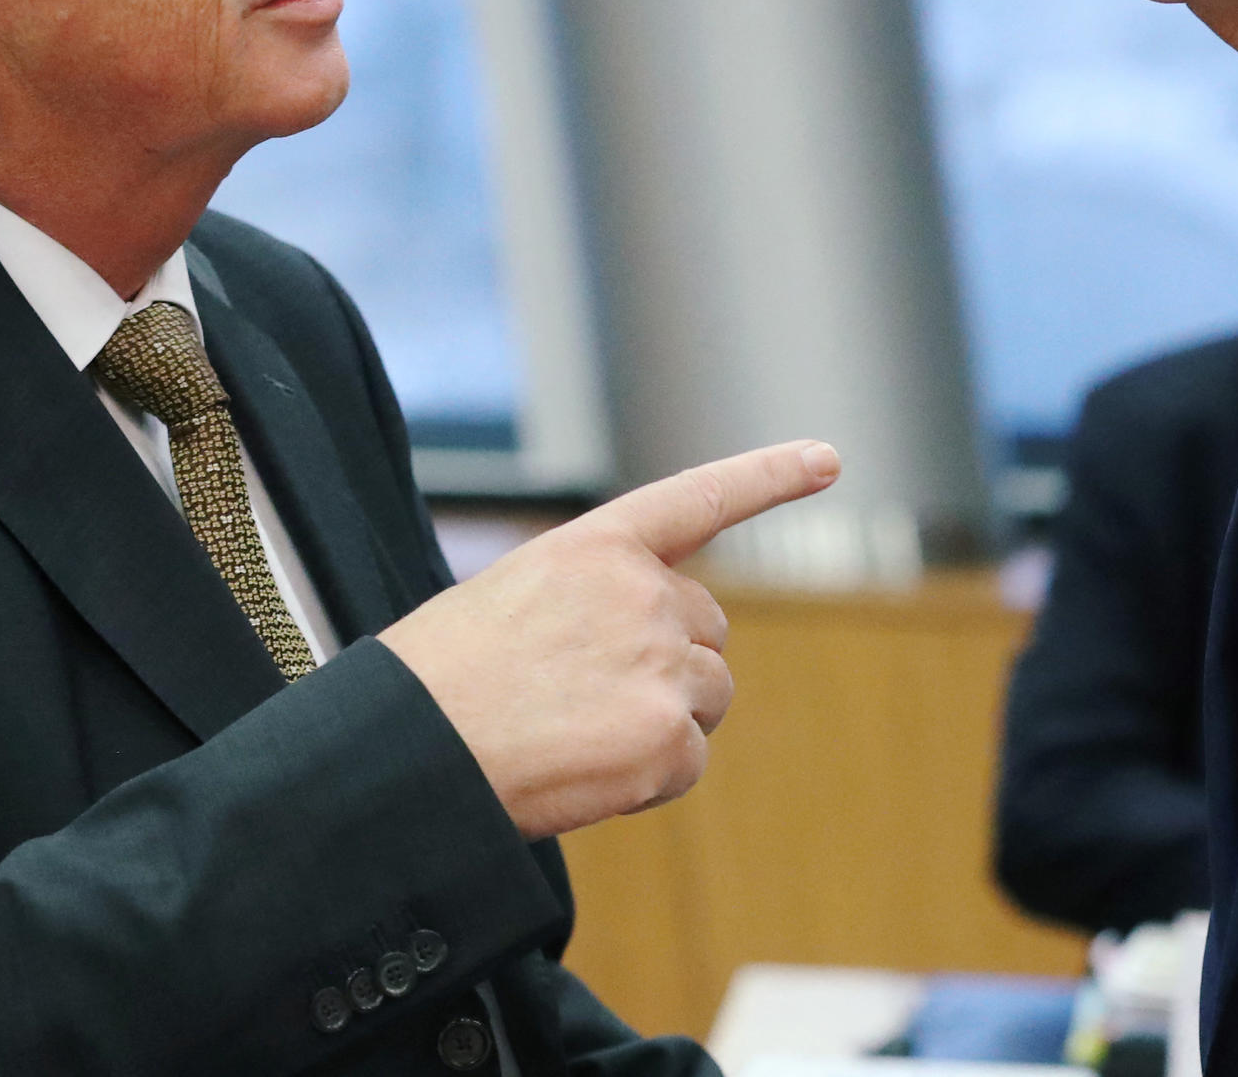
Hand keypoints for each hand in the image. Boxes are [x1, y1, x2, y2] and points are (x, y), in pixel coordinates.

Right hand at [377, 439, 840, 838]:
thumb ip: (591, 603)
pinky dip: (647, 779)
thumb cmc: (439, 683)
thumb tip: (639, 653)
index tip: (828, 458)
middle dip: (671, 664)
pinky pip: (687, 761)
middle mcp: (643, 593)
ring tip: (574, 733)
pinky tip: (584, 772)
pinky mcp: (667, 738)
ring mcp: (662, 663)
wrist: (410, 749)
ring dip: (662, 720)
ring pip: (708, 696)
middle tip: (586, 697)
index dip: (770, 476)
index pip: (700, 499)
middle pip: (708, 630)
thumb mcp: (512, 598)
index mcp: (596, 547)